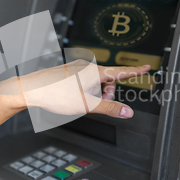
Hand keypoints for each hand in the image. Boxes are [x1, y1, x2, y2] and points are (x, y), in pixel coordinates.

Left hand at [20, 61, 150, 118]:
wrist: (32, 89)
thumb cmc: (56, 95)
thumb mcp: (87, 105)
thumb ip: (109, 108)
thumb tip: (127, 112)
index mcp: (95, 72)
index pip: (122, 71)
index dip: (136, 71)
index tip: (148, 67)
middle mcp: (87, 66)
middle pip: (109, 80)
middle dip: (107, 93)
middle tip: (96, 104)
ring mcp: (77, 68)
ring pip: (96, 81)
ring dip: (95, 93)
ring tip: (82, 102)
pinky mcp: (69, 71)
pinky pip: (85, 80)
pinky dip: (86, 90)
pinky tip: (74, 97)